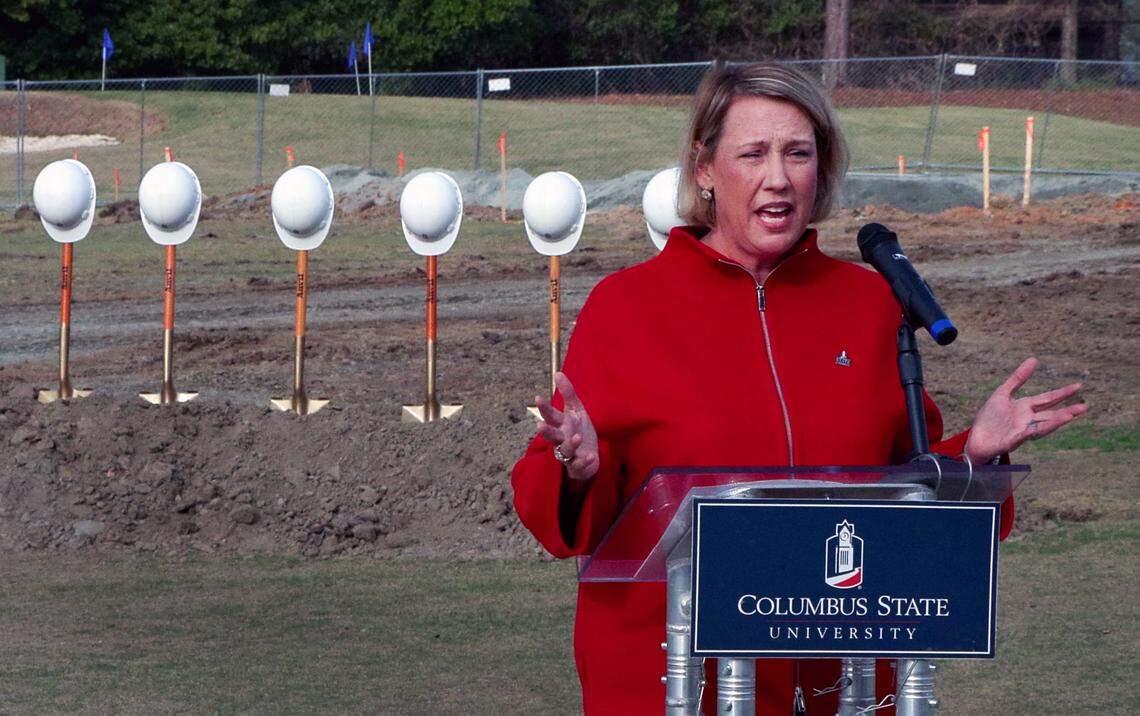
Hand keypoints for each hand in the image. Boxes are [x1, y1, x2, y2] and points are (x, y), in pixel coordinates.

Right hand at [535, 372, 599, 481]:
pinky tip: (590, 456)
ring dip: (571, 444)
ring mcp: (569, 453)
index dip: (544, 408)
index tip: (538, 397)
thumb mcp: (576, 410)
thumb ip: (567, 393)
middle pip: (552, 435)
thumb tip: (557, 373)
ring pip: (566, 450)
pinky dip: (584, 460)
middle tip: (540, 425)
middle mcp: (562, 439)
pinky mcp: (578, 465)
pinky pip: (580, 464)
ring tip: (577, 437)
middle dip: (546, 431)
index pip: (551, 416)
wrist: (588, 456)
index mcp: (561, 425)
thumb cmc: (579, 431)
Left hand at [964, 357, 1087, 463]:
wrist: (977, 439)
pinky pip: (1024, 435)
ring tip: (1070, 415)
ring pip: (1042, 426)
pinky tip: (1038, 427)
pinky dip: (1032, 431)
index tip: (1079, 386)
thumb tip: (1034, 359)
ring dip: (1056, 421)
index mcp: (1026, 407)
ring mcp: (1022, 431)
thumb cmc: (990, 418)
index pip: (1048, 398)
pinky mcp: (1013, 441)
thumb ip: (1018, 378)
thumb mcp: (1003, 393)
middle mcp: (1028, 420)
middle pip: (1050, 414)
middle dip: (1067, 411)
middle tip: (1085, 407)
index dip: (1062, 393)